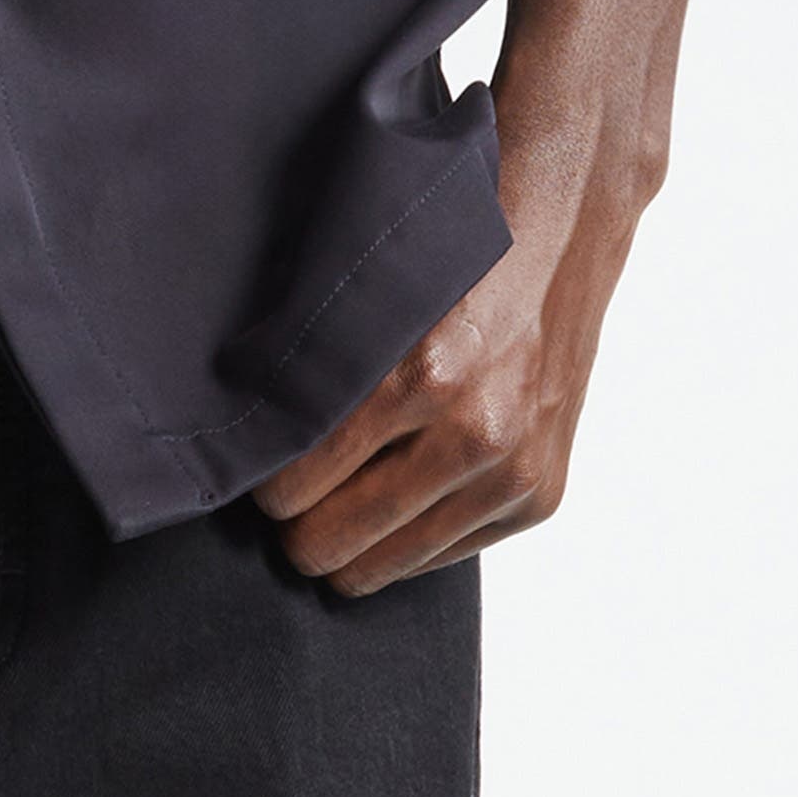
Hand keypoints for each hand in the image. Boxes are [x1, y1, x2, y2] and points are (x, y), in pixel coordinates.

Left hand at [251, 154, 640, 599]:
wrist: (561, 232)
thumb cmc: (448, 252)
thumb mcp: (367, 285)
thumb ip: (308, 356)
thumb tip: (237, 419)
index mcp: (421, 373)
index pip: (296, 480)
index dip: (261, 481)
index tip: (256, 463)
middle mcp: (476, 431)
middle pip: (332, 539)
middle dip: (296, 524)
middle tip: (286, 498)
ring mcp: (515, 471)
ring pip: (384, 564)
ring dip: (348, 543)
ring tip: (331, 506)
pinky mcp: (541, 495)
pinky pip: (441, 556)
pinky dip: (406, 539)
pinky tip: (394, 497)